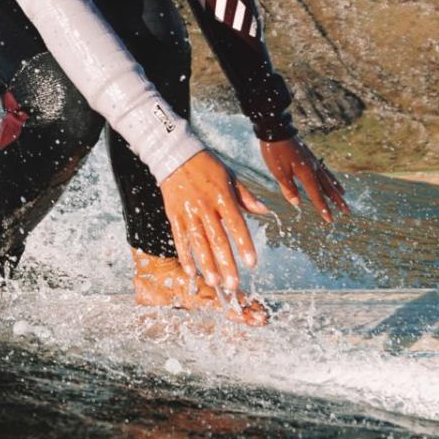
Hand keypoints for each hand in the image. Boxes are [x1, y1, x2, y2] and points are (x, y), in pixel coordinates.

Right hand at [159, 150, 272, 293]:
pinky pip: (180, 238)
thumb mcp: (230, 176)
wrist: (175, 154)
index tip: (252, 264)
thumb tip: (265, 211)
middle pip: (217, 239)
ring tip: (214, 282)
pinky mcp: (174, 214)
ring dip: (206, 263)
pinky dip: (185, 255)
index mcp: (222, 197)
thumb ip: (246, 196)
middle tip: (233, 284)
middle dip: (225, 263)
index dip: (244, 245)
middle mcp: (205, 206)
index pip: (236, 225)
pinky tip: (192, 271)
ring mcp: (188, 211)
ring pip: (198, 242)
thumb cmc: (207, 166)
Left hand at [259, 135, 349, 221]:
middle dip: (337, 201)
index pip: (316, 195)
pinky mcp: (310, 156)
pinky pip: (323, 169)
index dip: (323, 208)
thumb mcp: (278, 172)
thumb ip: (288, 188)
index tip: (331, 220)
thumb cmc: (275, 151)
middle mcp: (314, 168)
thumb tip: (297, 203)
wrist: (275, 129)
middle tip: (347, 211)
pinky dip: (330, 177)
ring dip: (336, 189)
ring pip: (328, 178)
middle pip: (328, 188)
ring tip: (344, 196)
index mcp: (306, 173)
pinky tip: (330, 178)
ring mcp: (313, 161)